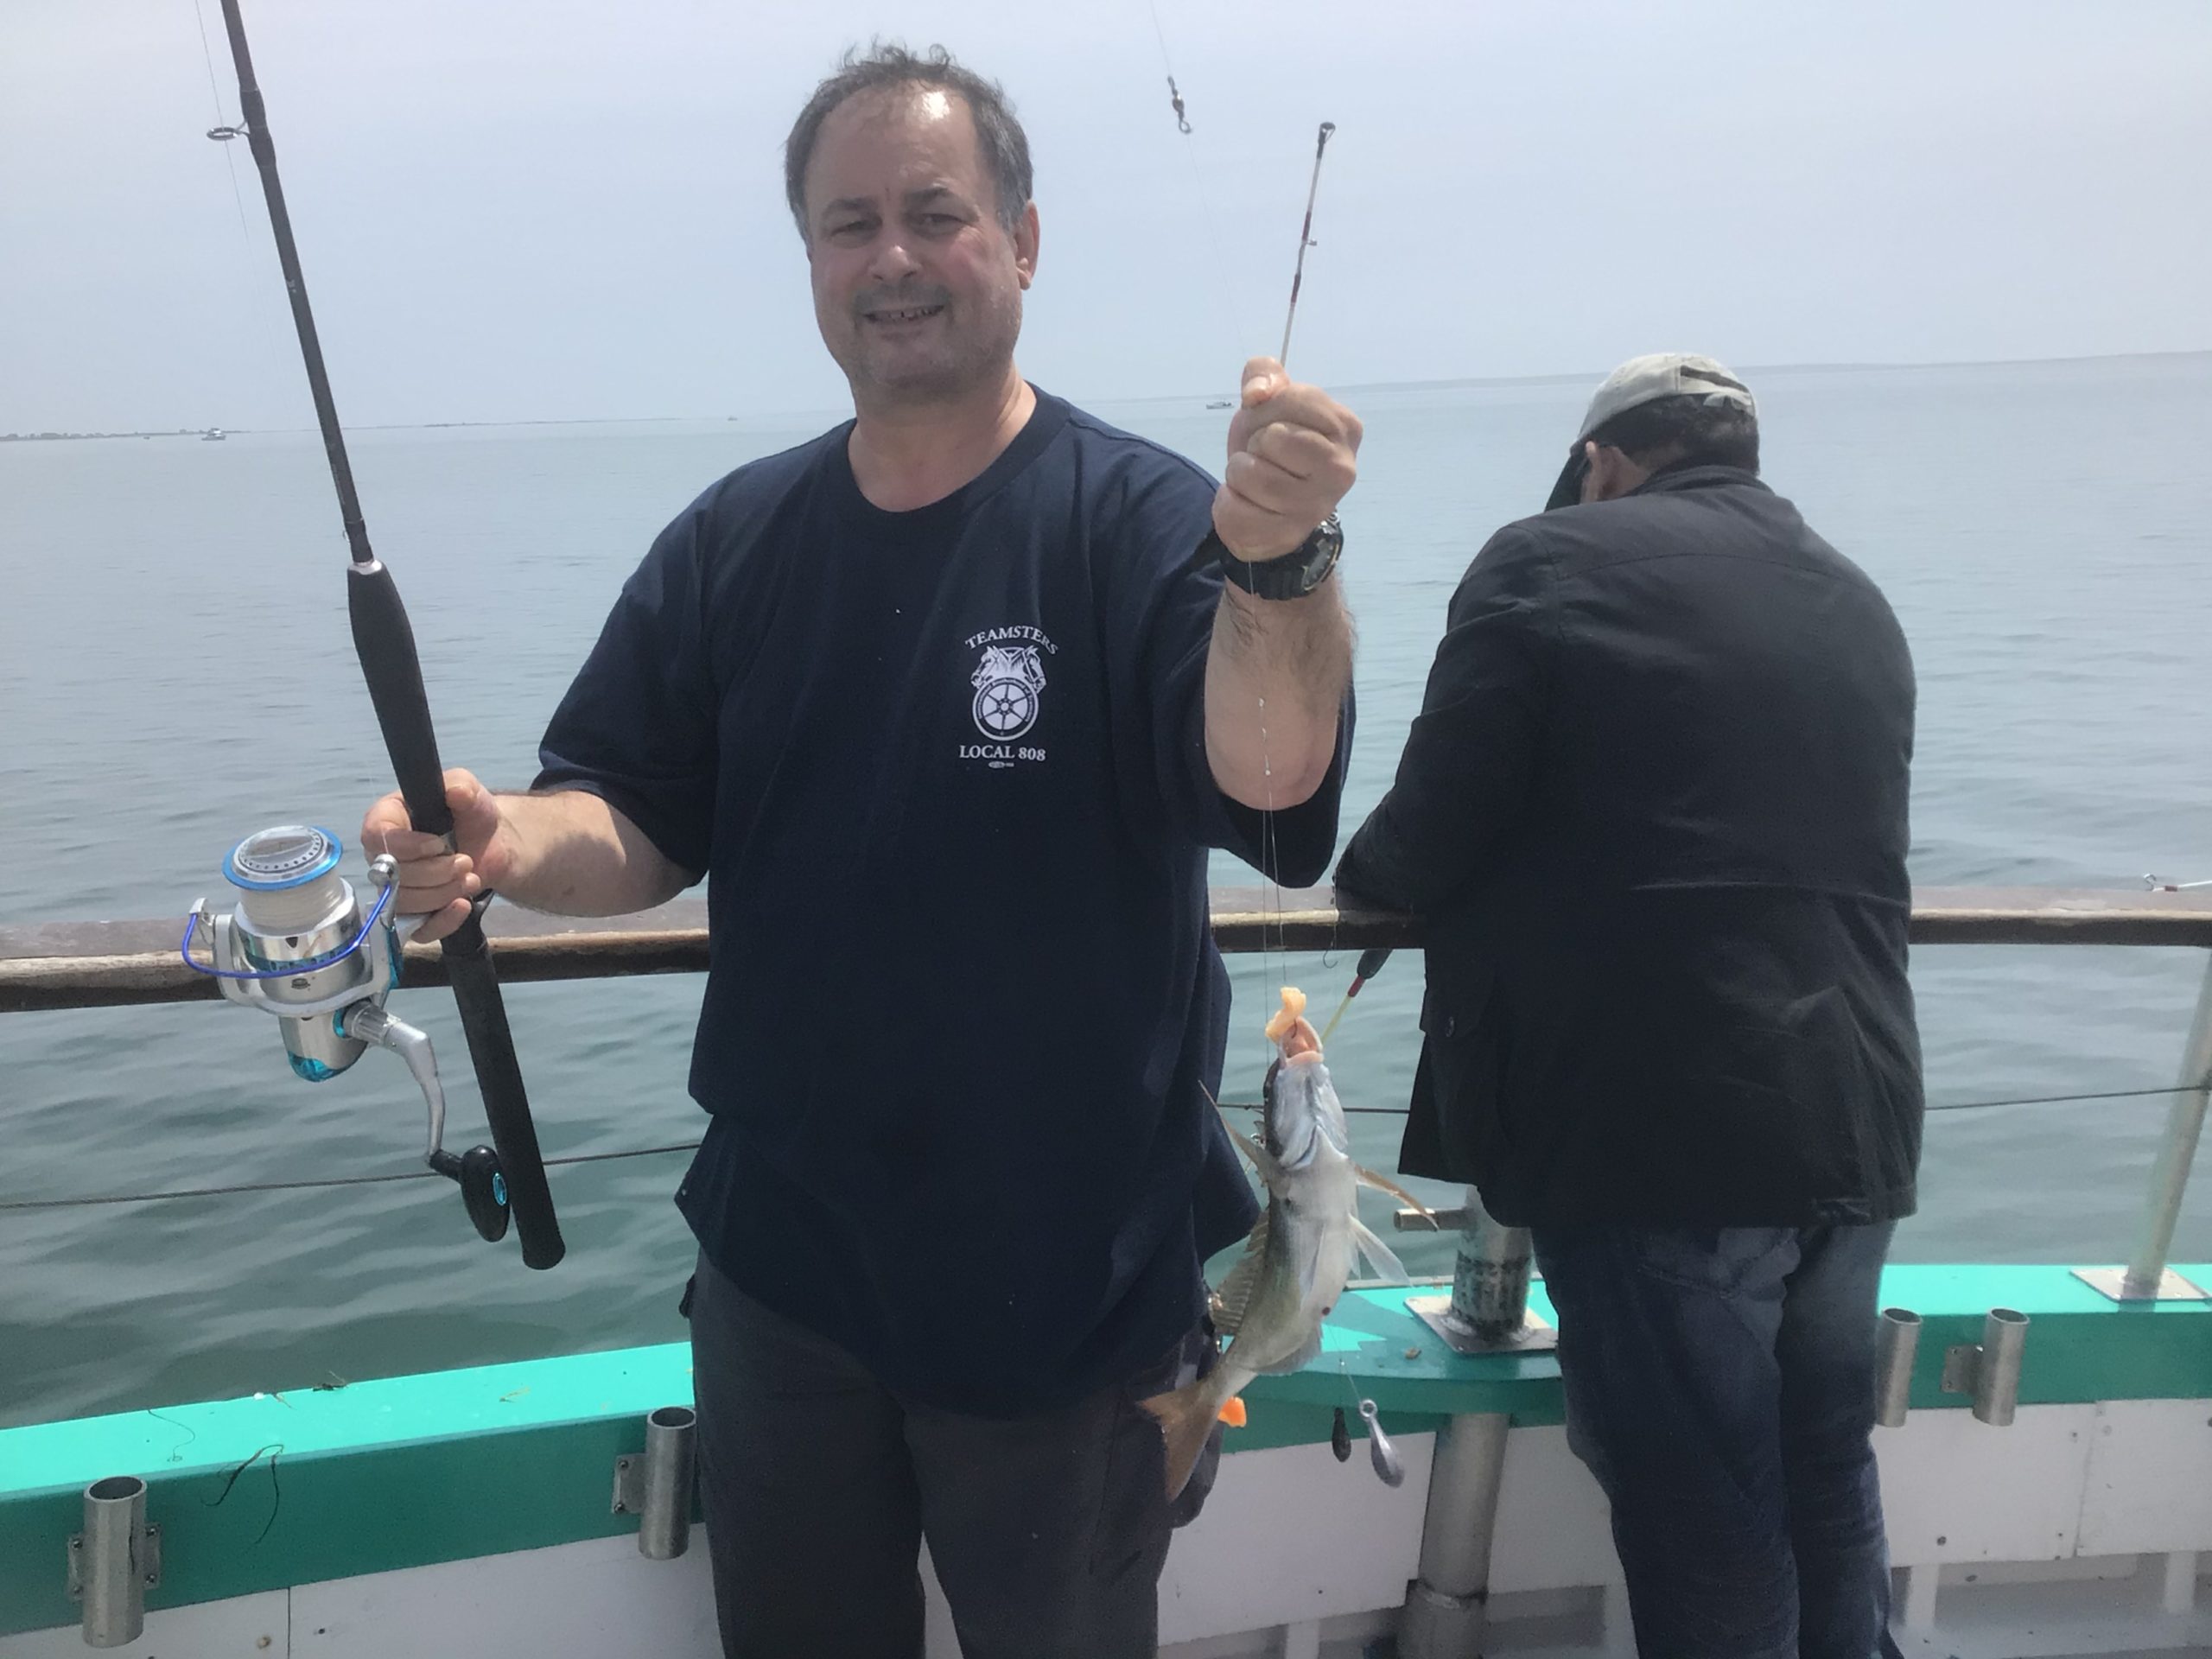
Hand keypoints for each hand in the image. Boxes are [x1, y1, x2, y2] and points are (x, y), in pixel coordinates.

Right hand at [360, 768, 515, 943]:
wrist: (493, 845)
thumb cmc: (471, 815)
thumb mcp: (471, 793)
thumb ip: (463, 786)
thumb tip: (456, 791)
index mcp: (387, 820)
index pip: (375, 836)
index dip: (406, 846)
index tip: (439, 843)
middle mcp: (383, 856)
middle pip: (392, 875)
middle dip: (435, 872)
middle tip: (465, 862)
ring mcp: (396, 888)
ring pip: (404, 903)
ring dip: (443, 893)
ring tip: (471, 878)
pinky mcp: (415, 913)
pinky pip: (417, 930)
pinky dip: (443, 921)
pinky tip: (463, 905)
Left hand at [1213, 356, 1362, 562]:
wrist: (1273, 507)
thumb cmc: (1277, 445)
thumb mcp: (1271, 400)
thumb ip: (1264, 374)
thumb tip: (1257, 393)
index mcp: (1345, 427)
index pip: (1288, 398)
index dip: (1266, 408)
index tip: (1276, 424)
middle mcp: (1341, 469)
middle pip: (1270, 438)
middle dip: (1254, 443)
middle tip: (1267, 457)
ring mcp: (1316, 506)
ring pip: (1247, 474)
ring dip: (1238, 473)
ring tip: (1255, 480)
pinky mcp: (1286, 535)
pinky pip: (1233, 510)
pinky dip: (1228, 503)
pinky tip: (1248, 504)